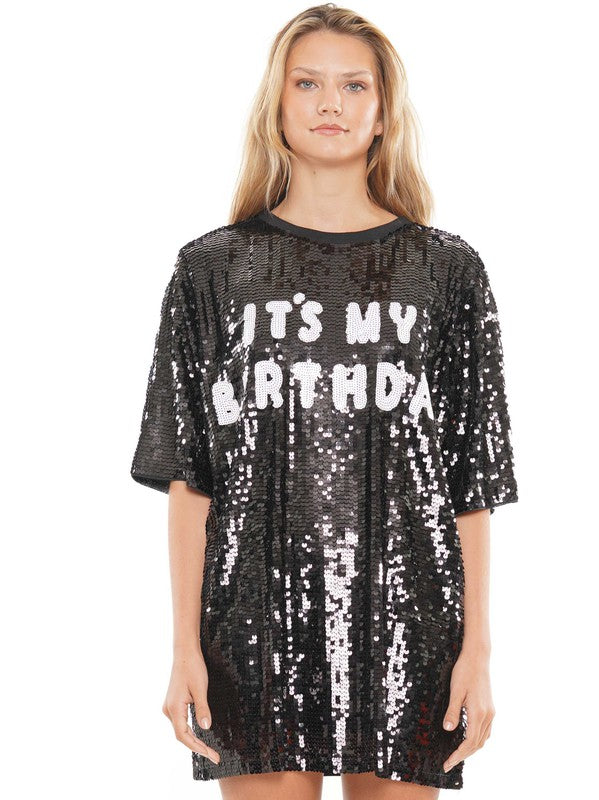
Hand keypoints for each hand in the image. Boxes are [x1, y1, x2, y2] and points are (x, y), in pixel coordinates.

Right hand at [162, 645, 220, 764]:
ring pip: (181, 730)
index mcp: (174, 708)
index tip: (211, 755)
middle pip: (182, 735)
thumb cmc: (193, 668)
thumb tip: (206, 728)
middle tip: (215, 756)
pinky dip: (190, 731)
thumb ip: (202, 709)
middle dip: (198, 747)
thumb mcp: (200, 688)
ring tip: (209, 750)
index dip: (197, 747)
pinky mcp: (173, 703)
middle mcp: (169, 710)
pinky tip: (199, 735)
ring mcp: (170, 707)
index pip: (183, 736)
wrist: (185, 652)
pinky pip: (181, 722)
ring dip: (194, 740)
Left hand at [441, 647, 494, 772]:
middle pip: (477, 744)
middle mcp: (488, 715)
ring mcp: (491, 712)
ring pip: (482, 739)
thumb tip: (447, 729)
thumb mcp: (455, 690)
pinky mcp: (490, 708)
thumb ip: (452, 711)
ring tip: (456, 755)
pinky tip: (467, 739)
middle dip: (463, 756)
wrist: (478, 657)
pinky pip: (485, 731)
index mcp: (479, 713)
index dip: (458, 755)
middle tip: (448, 763)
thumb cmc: (464, 671)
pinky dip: (476, 740)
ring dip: (470, 749)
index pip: (469, 742)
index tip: (447, 763)